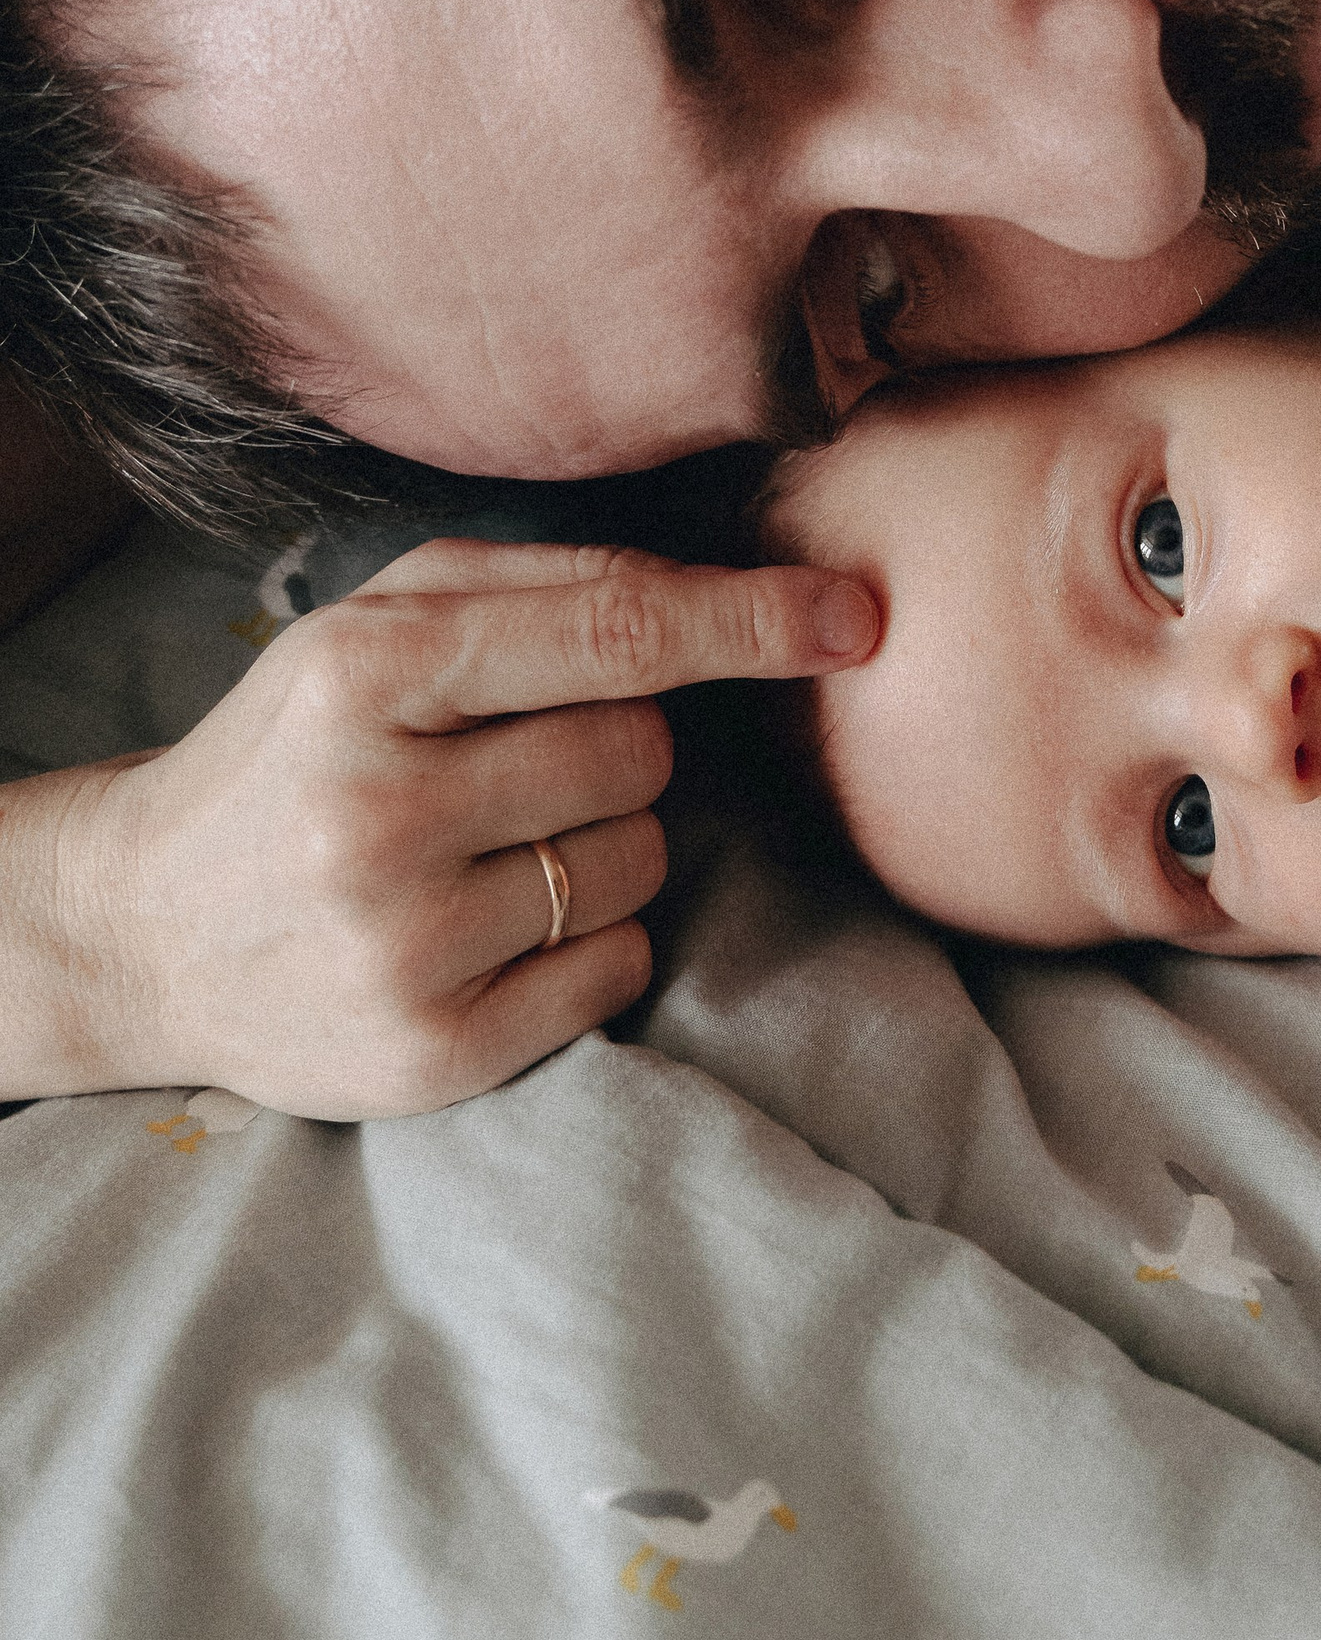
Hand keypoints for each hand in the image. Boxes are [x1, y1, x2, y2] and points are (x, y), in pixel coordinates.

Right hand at [34, 540, 875, 1118]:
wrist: (145, 927)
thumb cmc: (306, 742)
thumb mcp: (386, 621)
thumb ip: (552, 584)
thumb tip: (743, 595)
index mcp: (367, 674)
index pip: (614, 632)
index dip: (751, 621)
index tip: (856, 616)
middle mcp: (379, 811)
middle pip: (642, 753)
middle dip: (623, 747)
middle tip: (522, 763)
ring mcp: (405, 945)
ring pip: (642, 861)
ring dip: (605, 845)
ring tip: (488, 847)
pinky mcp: (433, 1055)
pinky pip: (621, 968)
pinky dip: (595, 940)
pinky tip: (495, 925)